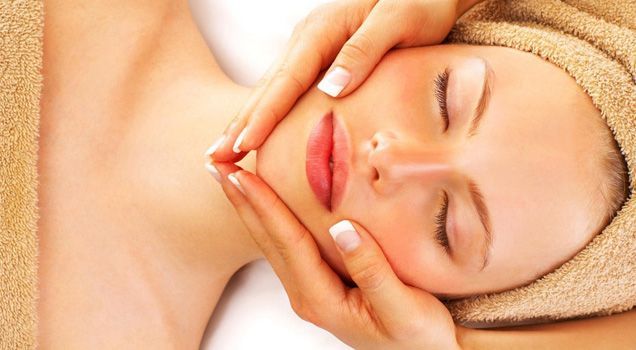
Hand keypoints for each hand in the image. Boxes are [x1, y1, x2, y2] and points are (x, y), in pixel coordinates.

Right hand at [206, 0, 481, 162]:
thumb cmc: (419, 5)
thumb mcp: (398, 22)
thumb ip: (363, 53)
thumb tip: (330, 90)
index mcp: (322, 31)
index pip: (287, 80)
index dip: (264, 114)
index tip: (244, 144)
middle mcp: (307, 39)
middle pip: (268, 87)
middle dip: (239, 123)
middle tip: (215, 157)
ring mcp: (309, 49)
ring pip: (271, 90)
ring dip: (245, 121)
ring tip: (223, 151)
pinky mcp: (317, 59)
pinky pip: (285, 91)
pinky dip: (266, 114)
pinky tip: (256, 133)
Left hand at [208, 162, 464, 349]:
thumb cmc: (420, 338)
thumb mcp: (405, 309)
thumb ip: (373, 270)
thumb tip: (343, 228)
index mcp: (322, 300)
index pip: (286, 242)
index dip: (263, 205)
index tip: (240, 174)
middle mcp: (309, 295)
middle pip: (267, 240)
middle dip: (241, 201)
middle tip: (217, 164)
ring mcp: (313, 291)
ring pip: (273, 242)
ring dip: (251, 208)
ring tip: (231, 177)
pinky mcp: (322, 284)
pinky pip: (289, 245)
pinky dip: (272, 219)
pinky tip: (268, 204)